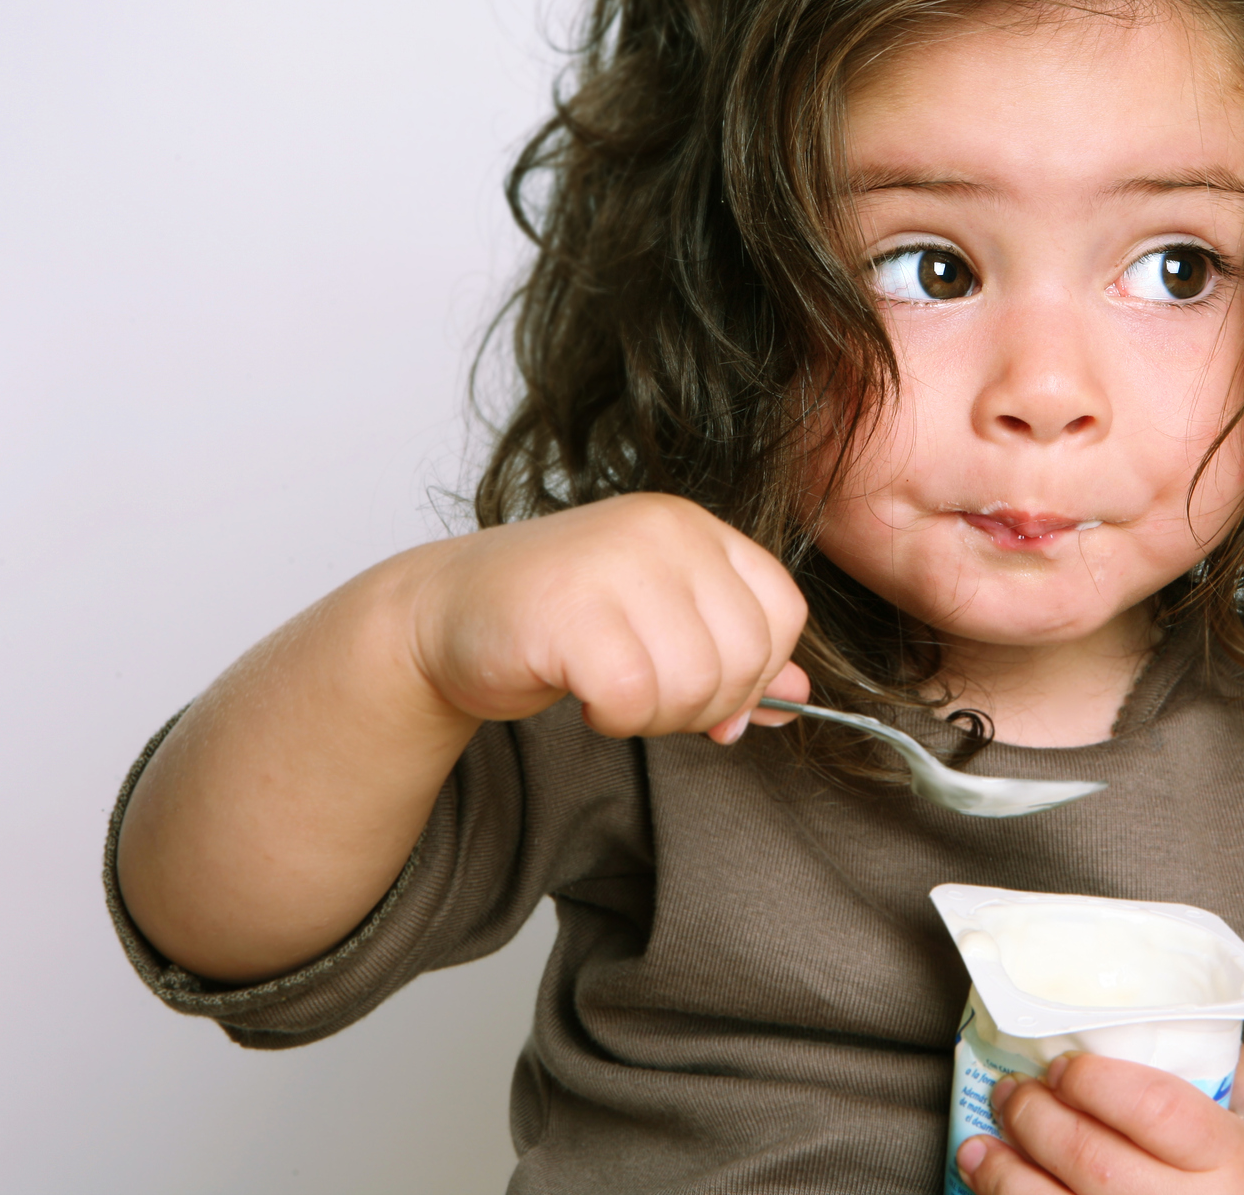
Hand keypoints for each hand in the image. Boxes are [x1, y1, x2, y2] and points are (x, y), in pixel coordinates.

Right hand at [412, 493, 808, 739]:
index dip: (758, 674)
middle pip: (746, 656)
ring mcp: (617, 563)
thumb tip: (798, 696)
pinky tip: (584, 697)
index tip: (710, 696)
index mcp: (696, 526)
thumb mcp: (659, 622)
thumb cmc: (557, 617)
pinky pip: (634, 697)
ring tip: (611, 693)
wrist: (445, 612)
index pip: (783, 611)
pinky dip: (613, 718)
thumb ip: (731, 653)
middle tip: (647, 698)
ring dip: (654, 715)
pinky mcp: (570, 610)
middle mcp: (664, 530)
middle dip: (704, 705)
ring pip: (696, 683)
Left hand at [956, 1048, 1243, 1194]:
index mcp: (1235, 1159)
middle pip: (1095, 1163)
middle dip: (1037, 1121)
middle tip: (1013, 1093)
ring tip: (980, 1148)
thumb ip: (1228, 1068)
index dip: (1094, 1082)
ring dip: (1008, 1180)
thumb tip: (1156, 1015)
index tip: (1061, 1065)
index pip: (1152, 1108)